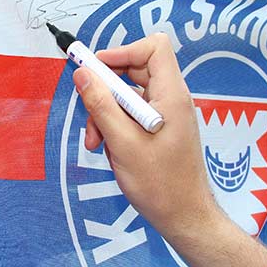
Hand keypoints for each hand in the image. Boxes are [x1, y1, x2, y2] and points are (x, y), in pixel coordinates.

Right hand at [74, 35, 266, 266]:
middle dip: (107, 89)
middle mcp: (172, 99)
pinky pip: (133, 115)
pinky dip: (116, 127)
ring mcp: (167, 115)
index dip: (124, 51)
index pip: (154, 47)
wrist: (184, 218)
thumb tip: (82, 73)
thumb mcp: (122, 142)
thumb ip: (101, 105)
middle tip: (89, 110)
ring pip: (129, 96)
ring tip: (95, 142)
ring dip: (106, 114)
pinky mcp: (161, 130)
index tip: (98, 70)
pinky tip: (108, 150)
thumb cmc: (159, 183)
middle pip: (136, 70)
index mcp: (171, 94)